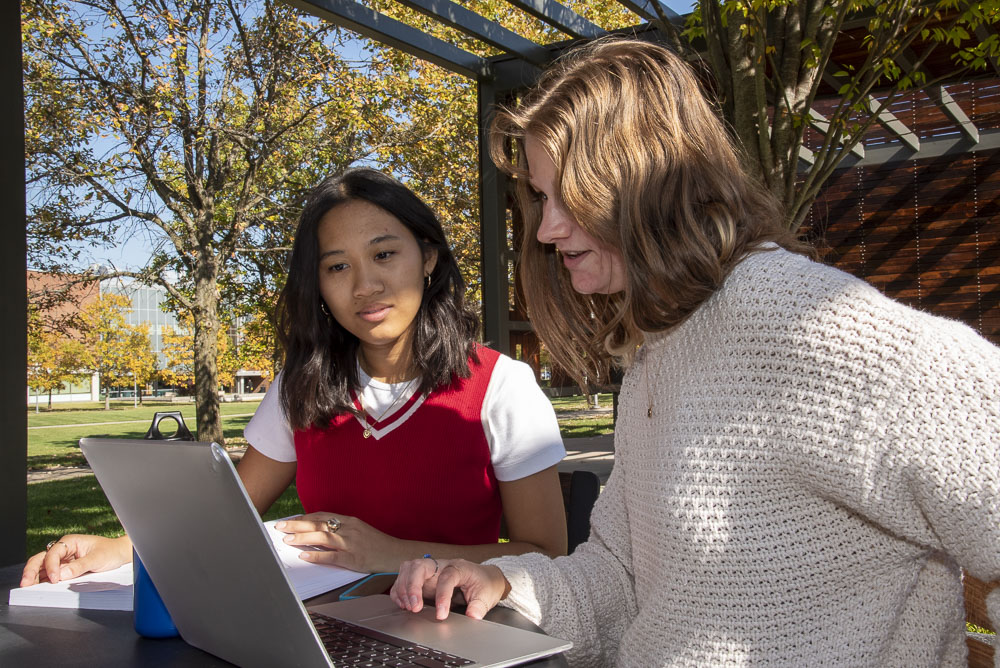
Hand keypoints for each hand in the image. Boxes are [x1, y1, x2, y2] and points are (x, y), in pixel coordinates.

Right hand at [20, 534, 131, 587]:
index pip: (53, 553)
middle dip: (31, 570)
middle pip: (41, 558)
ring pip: (42, 567)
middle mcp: (63, 550)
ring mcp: (62, 560)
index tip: (54, 578)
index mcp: (70, 542)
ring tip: (27, 587)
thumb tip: (61, 575)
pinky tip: (37, 587)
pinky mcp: (64, 569)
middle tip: (25, 583)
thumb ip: (80, 566)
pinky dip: (42, 580)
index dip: (51, 566)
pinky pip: (49, 574)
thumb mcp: (98, 558)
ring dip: (34, 577)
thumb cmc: (110, 552)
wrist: (119, 554)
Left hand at [274, 512, 402, 572]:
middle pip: (319, 524)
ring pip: (323, 537)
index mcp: (351, 521)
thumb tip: (321, 532)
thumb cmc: (378, 545)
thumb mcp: (361, 531)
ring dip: (303, 537)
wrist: (398, 555)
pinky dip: (316, 555)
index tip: (290, 520)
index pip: (323, 515)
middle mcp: (350, 529)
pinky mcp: (354, 558)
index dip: (305, 517)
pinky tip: (304, 556)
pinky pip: (332, 556)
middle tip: (280, 526)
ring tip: (287, 539)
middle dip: (297, 525)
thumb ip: (343, 530)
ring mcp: (352, 543)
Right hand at [390, 557, 508, 620]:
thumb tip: (473, 616)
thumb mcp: (487, 595)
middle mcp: (441, 565)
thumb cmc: (484, 583)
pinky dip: (400, 591)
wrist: (485, 577)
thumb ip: (479, 606)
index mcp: (459, 567)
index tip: (441, 615)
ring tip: (408, 607)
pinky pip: (404, 579)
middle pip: (419, 566)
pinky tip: (403, 604)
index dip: (442, 596)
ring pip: (408, 570)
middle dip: (413, 586)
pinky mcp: (422, 578)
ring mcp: (430, 570)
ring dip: (404, 588)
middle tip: (415, 607)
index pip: (447, 577)